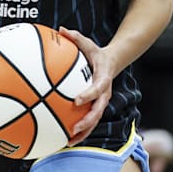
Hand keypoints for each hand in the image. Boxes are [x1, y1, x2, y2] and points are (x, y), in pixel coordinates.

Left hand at [59, 27, 117, 145]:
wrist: (112, 62)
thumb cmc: (95, 53)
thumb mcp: (87, 43)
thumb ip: (75, 37)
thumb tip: (60, 29)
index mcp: (103, 78)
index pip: (98, 88)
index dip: (89, 95)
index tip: (77, 100)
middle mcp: (104, 93)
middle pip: (98, 110)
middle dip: (87, 121)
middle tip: (74, 127)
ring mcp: (101, 102)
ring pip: (94, 121)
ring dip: (83, 132)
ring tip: (68, 142)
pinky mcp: (96, 107)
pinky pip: (89, 121)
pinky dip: (79, 131)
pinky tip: (64, 139)